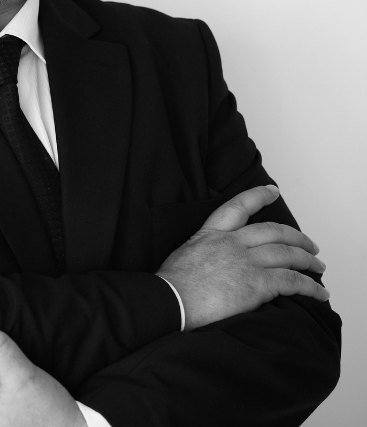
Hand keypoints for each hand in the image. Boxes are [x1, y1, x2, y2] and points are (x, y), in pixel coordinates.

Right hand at [156, 185, 328, 330]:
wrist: (172, 300)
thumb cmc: (173, 283)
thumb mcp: (187, 253)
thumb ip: (207, 250)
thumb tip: (216, 260)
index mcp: (212, 233)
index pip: (238, 206)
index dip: (258, 196)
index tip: (272, 191)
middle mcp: (232, 243)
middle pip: (273, 232)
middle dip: (297, 238)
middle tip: (309, 245)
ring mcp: (245, 262)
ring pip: (287, 254)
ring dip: (308, 261)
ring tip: (318, 266)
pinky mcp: (256, 285)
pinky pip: (292, 282)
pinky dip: (310, 287)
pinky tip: (319, 292)